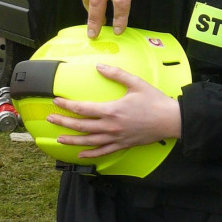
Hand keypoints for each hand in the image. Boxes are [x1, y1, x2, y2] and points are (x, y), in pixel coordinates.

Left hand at [46, 64, 181, 158]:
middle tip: (51, 118)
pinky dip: (90, 154)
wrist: (170, 120)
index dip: (67, 105)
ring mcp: (116, 138)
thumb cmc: (154, 101)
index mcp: (112, 110)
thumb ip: (116, 74)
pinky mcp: (123, 145)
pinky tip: (81, 154)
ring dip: (72, 140)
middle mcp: (111, 126)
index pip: (83, 108)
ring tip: (60, 138)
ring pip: (88, 141)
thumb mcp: (136, 83)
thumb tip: (99, 66)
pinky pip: (103, 152)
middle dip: (63, 122)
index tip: (57, 101)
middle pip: (81, 126)